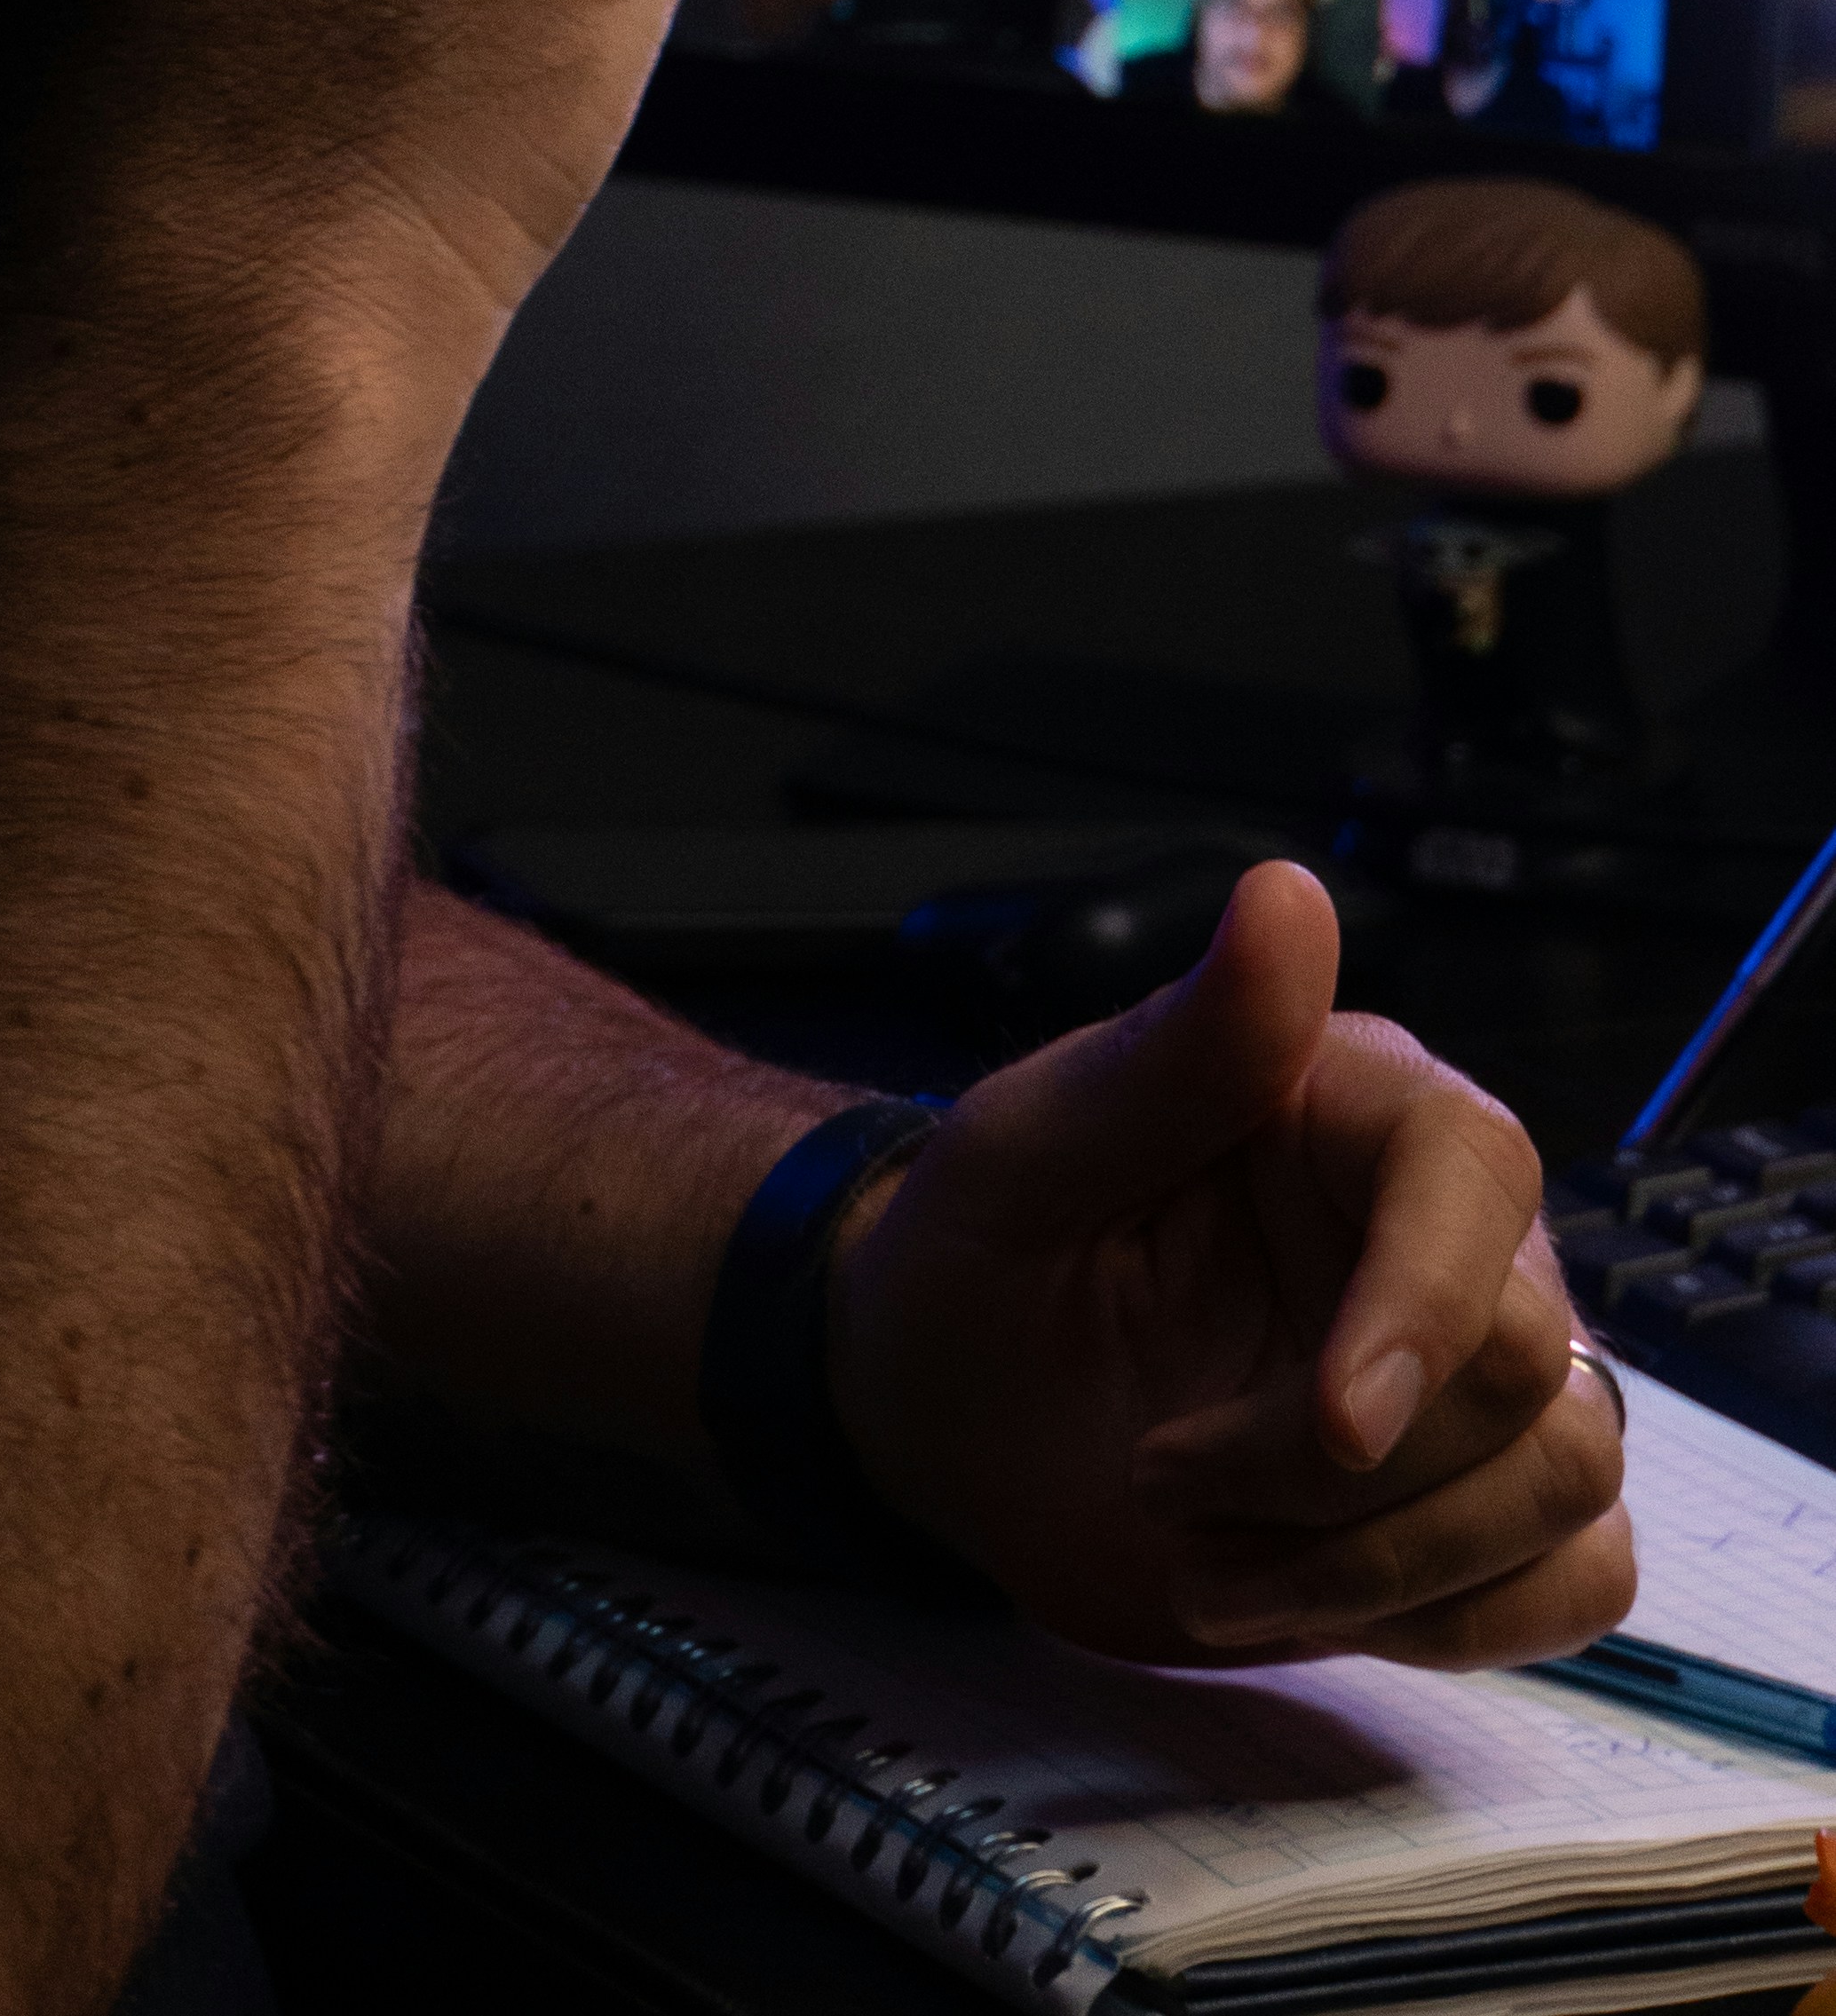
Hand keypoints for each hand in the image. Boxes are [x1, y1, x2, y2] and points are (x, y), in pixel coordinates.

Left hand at [829, 863, 1630, 1667]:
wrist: (944, 1411)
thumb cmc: (978, 1253)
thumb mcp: (1028, 1147)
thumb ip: (1180, 1047)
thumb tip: (1286, 897)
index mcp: (1348, 1104)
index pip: (1474, 1172)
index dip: (1426, 1303)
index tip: (1341, 1425)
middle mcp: (1440, 1232)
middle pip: (1522, 1363)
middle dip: (1332, 1471)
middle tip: (1157, 1481)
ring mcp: (1469, 1379)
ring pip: (1564, 1484)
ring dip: (1375, 1564)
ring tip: (1198, 1558)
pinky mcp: (1474, 1509)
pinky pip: (1576, 1581)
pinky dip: (1448, 1623)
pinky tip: (1289, 1597)